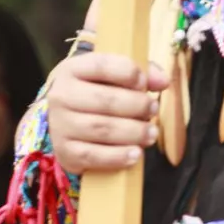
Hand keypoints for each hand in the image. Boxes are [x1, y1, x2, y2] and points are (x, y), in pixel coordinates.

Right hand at [46, 51, 164, 173]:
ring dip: (134, 132)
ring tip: (151, 133)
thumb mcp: (108, 77)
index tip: (144, 83)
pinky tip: (136, 153)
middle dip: (137, 106)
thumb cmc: (92, 95)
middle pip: (105, 100)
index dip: (129, 73)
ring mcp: (60, 124)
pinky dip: (119, 156)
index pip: (101, 66)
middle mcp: (61, 95)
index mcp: (71, 70)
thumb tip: (162, 81)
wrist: (60, 123)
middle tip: (153, 110)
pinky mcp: (65, 151)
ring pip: (102, 129)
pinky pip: (94, 155)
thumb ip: (138, 74)